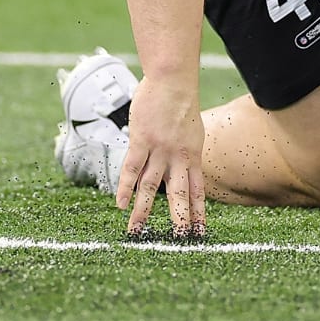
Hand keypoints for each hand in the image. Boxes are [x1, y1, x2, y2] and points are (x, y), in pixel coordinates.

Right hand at [114, 75, 206, 238]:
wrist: (173, 80)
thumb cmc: (180, 100)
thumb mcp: (192, 129)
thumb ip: (186, 148)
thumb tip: (181, 161)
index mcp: (193, 155)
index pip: (197, 189)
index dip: (198, 211)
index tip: (199, 232)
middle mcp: (178, 156)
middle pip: (179, 194)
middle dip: (178, 219)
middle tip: (177, 241)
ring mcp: (160, 150)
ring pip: (151, 187)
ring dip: (143, 211)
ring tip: (137, 232)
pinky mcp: (142, 141)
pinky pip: (132, 169)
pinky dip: (125, 187)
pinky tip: (120, 204)